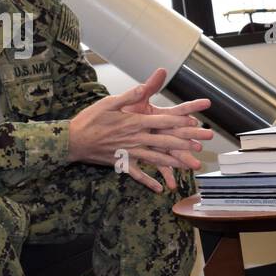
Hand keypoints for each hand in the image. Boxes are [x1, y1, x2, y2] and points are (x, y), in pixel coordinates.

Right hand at [68, 67, 208, 192]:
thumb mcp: (109, 102)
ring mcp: (130, 153)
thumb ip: (130, 96)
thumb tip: (144, 87)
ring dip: (175, 163)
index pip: (163, 122)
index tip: (195, 122)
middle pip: (165, 141)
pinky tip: (160, 188)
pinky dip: (149, 182)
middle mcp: (136, 139)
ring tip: (191, 165)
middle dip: (185, 143)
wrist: (73, 140)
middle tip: (202, 144)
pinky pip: (138, 175)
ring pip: (157, 159)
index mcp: (135, 122)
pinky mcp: (122, 163)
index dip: (180, 122)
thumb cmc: (90, 119)